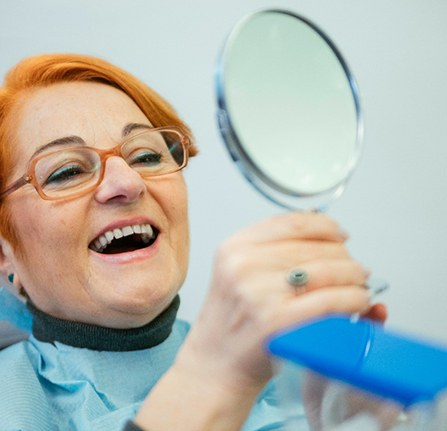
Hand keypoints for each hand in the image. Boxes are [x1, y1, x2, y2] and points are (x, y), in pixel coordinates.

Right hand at [135, 212, 376, 430]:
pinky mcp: (277, 320)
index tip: (340, 234)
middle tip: (356, 269)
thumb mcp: (238, 273)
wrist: (215, 366)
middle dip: (346, 257)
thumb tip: (325, 233)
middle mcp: (244, 264)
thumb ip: (272, 250)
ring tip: (360, 285)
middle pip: (316, 246)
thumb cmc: (232, 323)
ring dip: (355, 277)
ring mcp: (259, 292)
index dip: (326, 225)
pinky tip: (358, 302)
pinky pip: (332, 300)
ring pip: (329, 270)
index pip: (293, 222)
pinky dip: (354, 299)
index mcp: (235, 247)